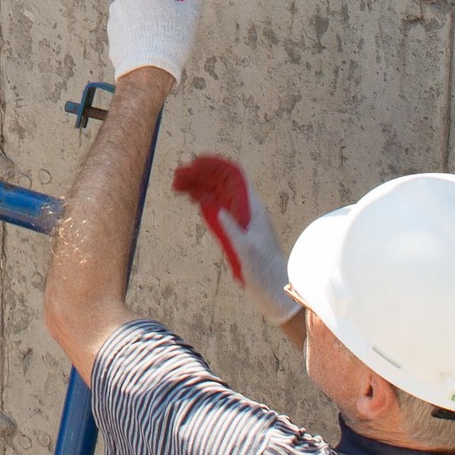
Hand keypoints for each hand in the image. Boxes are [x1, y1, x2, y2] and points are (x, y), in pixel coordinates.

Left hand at [107, 0, 201, 86]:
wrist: (146, 73)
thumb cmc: (172, 41)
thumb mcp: (191, 15)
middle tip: (166, 0)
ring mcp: (117, 8)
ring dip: (142, 4)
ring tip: (157, 26)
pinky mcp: (111, 25)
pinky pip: (125, 16)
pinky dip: (134, 20)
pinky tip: (146, 37)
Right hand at [172, 152, 297, 320]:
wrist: (275, 292)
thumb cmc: (265, 271)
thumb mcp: (247, 250)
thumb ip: (232, 228)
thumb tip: (216, 207)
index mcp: (254, 210)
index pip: (234, 178)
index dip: (215, 167)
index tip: (195, 163)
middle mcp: (248, 211)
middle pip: (223, 185)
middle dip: (202, 176)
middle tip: (179, 176)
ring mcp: (242, 222)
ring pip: (218, 196)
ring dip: (200, 188)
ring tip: (180, 185)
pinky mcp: (237, 233)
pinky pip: (218, 210)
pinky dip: (205, 203)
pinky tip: (193, 200)